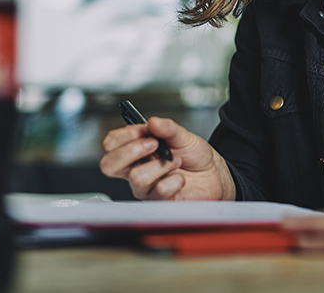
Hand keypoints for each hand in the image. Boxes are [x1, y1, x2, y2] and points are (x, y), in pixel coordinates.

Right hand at [99, 117, 235, 200]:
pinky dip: (175, 181)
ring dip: (161, 165)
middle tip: (153, 144)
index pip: (112, 143)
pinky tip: (181, 178)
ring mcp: (145, 186)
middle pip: (108, 165)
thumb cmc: (195, 156)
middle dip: (130, 151)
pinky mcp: (158, 201)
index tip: (144, 130)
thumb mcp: (183, 136)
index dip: (125, 136)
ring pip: (137, 177)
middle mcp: (136, 169)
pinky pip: (159, 191)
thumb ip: (168, 128)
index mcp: (137, 149)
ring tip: (176, 161)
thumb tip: (153, 121)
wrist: (214, 175)